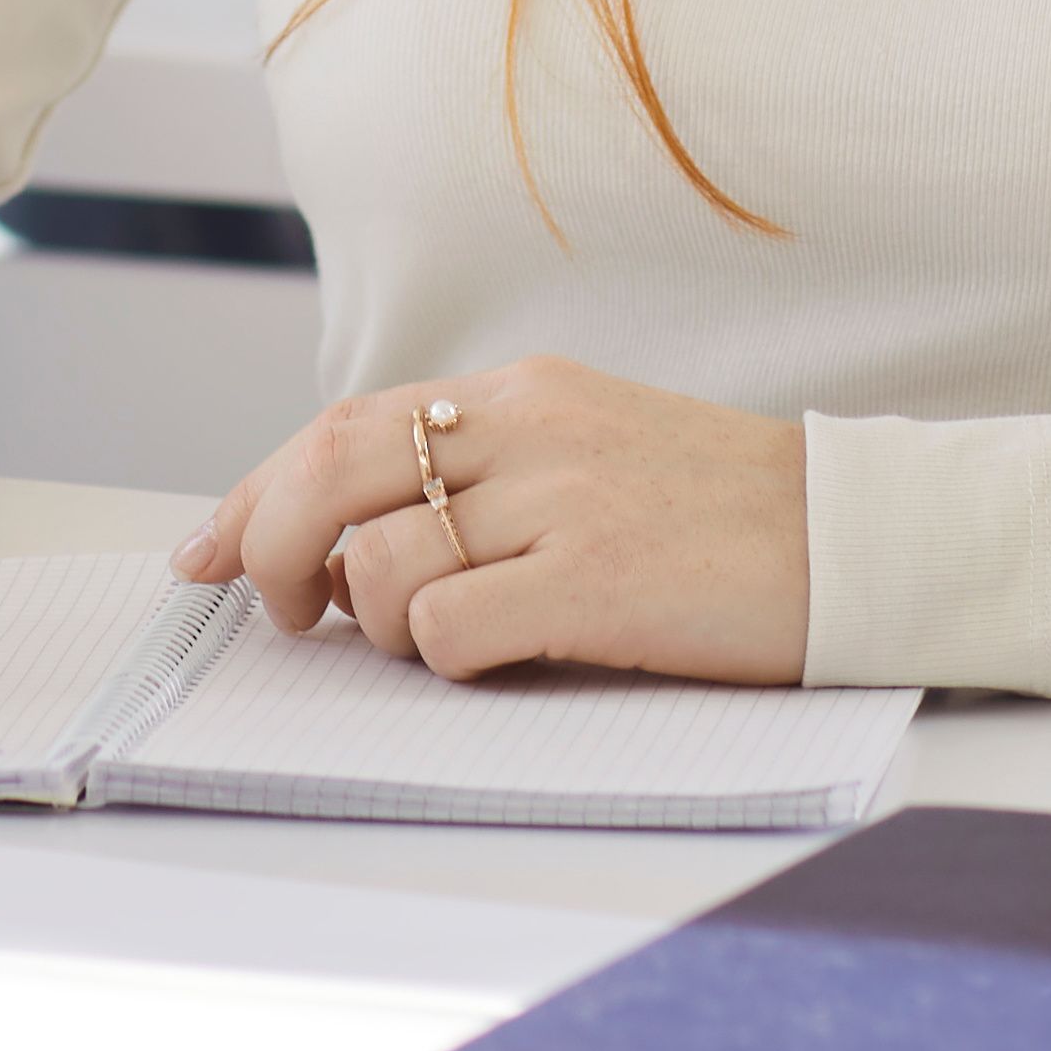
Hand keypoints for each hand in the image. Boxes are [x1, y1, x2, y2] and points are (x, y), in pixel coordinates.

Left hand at [177, 358, 806, 686]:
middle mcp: (527, 429)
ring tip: (438, 640)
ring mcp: (560, 501)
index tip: (201, 548)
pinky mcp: (594, 580)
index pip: (342, 425)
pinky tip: (499, 656)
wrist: (849, 537)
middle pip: (329, 470)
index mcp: (519, 393)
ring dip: (376, 623)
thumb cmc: (715, 515)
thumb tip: (345, 544)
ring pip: (379, 562)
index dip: (253, 491)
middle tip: (281, 614)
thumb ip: (480, 476)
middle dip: (265, 547)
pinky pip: (449, 627)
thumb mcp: (588, 454)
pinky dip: (443, 658)